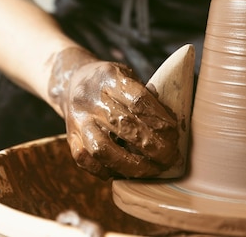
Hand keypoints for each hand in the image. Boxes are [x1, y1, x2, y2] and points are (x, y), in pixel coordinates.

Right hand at [49, 49, 179, 178]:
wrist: (72, 80)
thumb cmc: (110, 81)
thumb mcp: (126, 74)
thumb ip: (145, 94)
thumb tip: (174, 122)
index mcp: (110, 77)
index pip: (138, 100)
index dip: (159, 118)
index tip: (174, 132)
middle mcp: (91, 98)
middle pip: (124, 125)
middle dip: (152, 146)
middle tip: (170, 156)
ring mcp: (79, 120)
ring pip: (102, 148)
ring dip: (131, 164)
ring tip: (152, 169)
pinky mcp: (70, 137)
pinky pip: (86, 160)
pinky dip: (105, 170)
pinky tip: (124, 172)